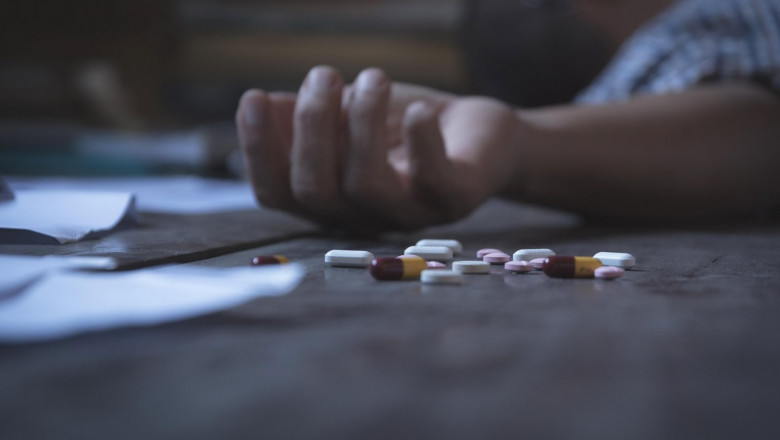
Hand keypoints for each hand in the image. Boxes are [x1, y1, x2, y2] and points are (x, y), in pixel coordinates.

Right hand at [237, 66, 523, 230]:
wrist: (484, 137)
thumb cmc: (410, 127)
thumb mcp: (352, 118)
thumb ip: (309, 118)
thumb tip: (262, 106)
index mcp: (334, 200)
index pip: (279, 194)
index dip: (257, 150)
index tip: (252, 98)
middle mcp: (366, 216)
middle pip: (315, 192)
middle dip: (310, 126)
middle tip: (324, 75)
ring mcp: (410, 212)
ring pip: (364, 184)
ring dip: (360, 121)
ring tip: (372, 77)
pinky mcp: (454, 198)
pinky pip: (431, 178)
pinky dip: (420, 139)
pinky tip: (419, 110)